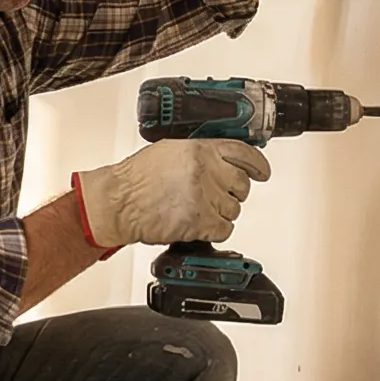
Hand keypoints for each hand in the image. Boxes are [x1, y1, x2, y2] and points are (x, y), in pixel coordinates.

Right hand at [72, 139, 271, 248]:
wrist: (117, 202)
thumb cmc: (135, 179)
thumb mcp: (169, 152)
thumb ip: (199, 154)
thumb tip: (222, 158)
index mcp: (199, 150)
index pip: (244, 154)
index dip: (258, 165)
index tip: (262, 172)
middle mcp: (205, 171)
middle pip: (242, 186)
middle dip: (232, 193)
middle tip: (215, 196)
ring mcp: (204, 197)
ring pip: (234, 210)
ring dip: (220, 213)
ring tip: (196, 210)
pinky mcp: (200, 221)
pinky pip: (224, 229)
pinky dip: (214, 230)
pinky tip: (197, 224)